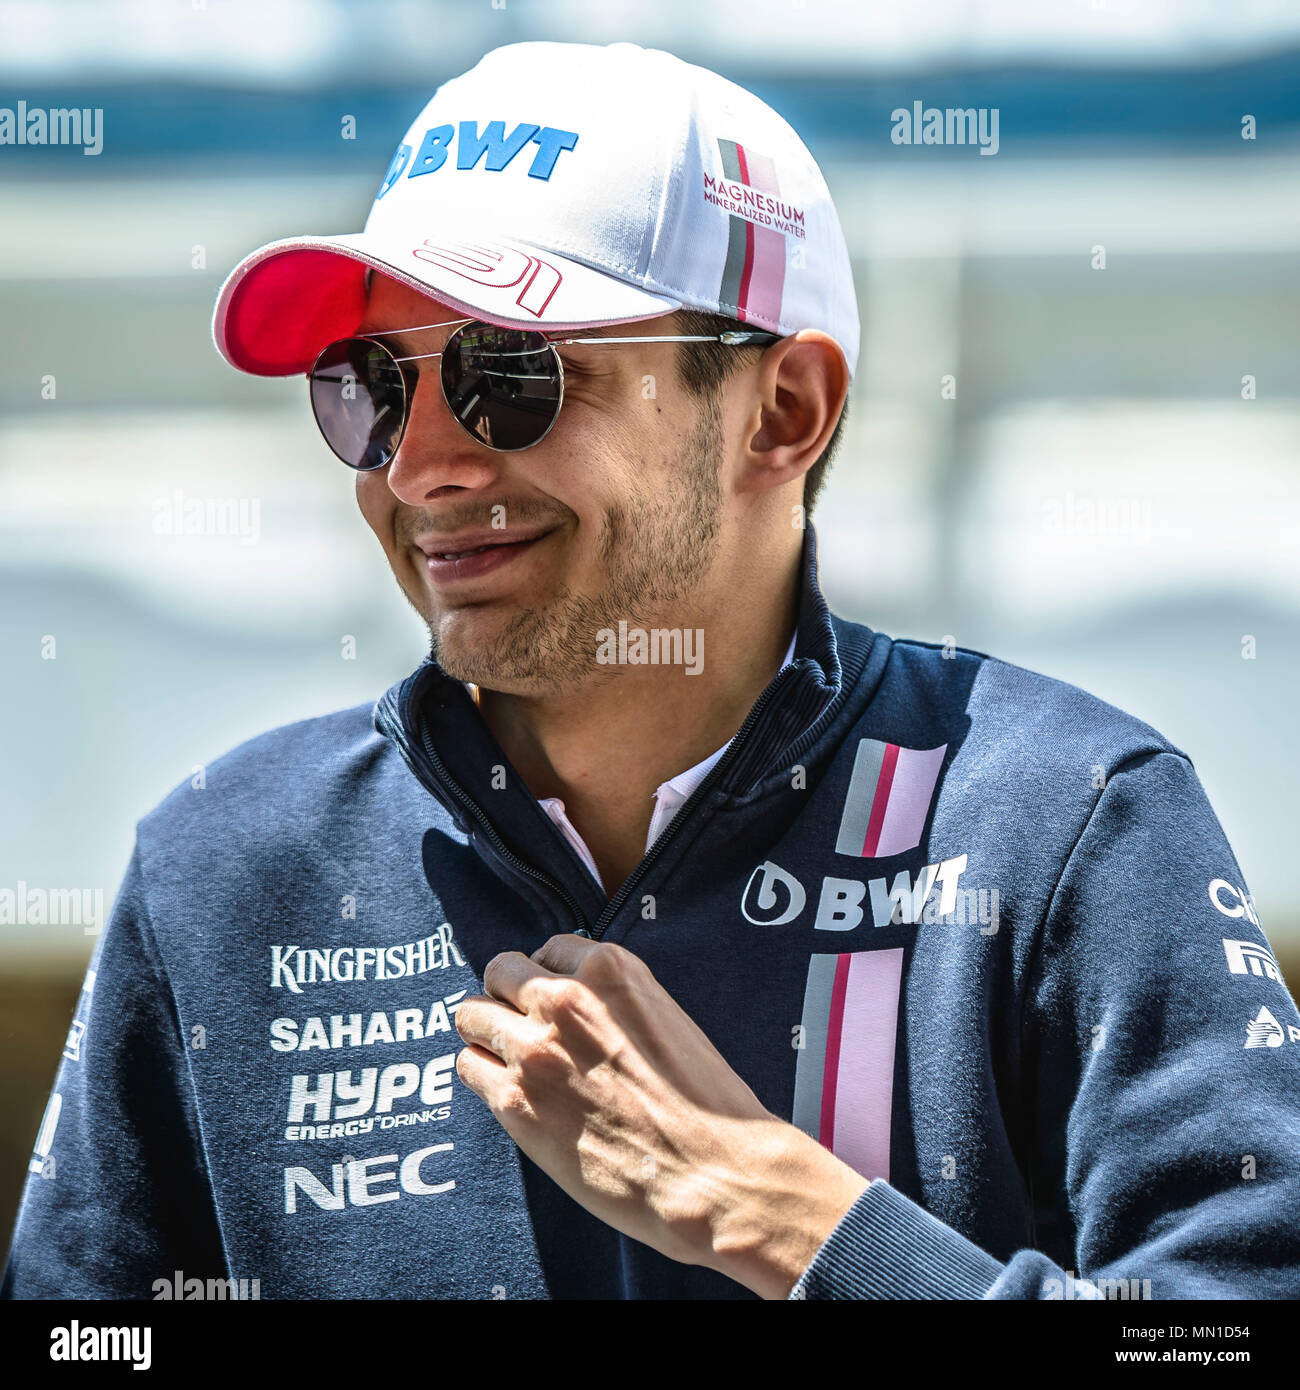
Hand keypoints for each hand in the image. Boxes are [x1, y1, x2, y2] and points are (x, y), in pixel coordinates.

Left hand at [453, 932, 868, 1295]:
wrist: (712, 1173)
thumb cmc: (704, 1105)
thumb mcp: (665, 1018)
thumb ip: (613, 1001)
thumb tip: (578, 1007)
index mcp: (611, 970)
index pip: (549, 949)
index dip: (549, 976)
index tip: (552, 999)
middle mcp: (565, 999)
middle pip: (500, 971)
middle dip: (507, 996)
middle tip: (520, 1025)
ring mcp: (534, 1049)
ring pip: (470, 1015)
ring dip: (487, 1033)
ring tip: (507, 1058)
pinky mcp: (515, 1102)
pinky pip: (468, 1067)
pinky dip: (482, 1074)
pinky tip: (507, 1090)